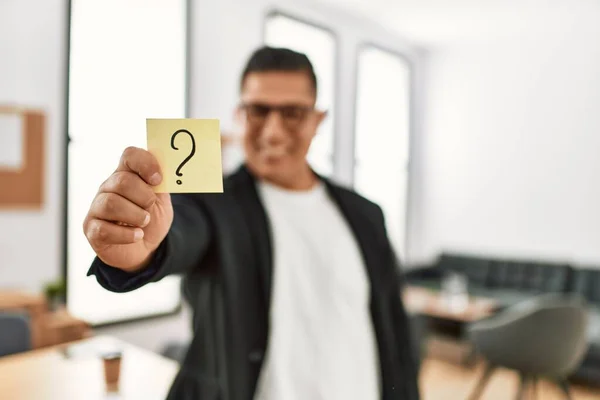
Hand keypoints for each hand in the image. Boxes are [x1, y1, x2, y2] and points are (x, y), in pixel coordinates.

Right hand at [83, 147, 172, 271]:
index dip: (145, 164)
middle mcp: (108, 187)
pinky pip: (104, 229)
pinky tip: (137, 235)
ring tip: (144, 222)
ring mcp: (97, 208)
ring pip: (111, 203)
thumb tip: (164, 169)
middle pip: (122, 181)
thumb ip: (161, 184)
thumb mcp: (161, 200)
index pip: (130, 155)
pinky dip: (126, 234)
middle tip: (150, 207)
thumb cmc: (151, 220)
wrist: (146, 248)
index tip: (158, 180)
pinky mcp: (92, 229)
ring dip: (135, 215)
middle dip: (143, 196)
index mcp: (126, 174)